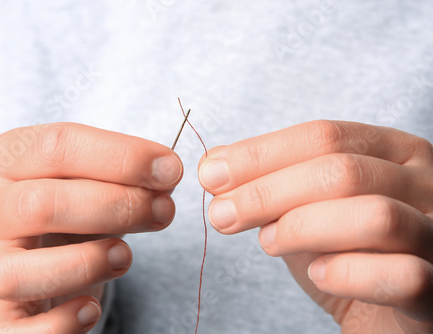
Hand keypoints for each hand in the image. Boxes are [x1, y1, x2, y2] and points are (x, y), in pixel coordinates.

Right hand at [0, 123, 182, 332]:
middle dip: (114, 206)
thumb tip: (166, 175)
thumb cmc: (76, 203)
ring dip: (84, 264)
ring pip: (16, 271)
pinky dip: (58, 325)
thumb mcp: (96, 176)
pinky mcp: (2, 313)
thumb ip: (128, 173)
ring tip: (125, 256)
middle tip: (162, 210)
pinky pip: (14, 331)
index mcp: (8, 161)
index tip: (169, 169)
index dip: (121, 157)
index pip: (58, 146)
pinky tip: (91, 308)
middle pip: (40, 205)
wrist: (52, 244)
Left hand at [198, 120, 432, 333]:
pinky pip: (403, 276)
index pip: (324, 136)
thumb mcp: (304, 209)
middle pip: (342, 171)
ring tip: (267, 243)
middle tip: (221, 214)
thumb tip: (215, 167)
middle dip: (267, 192)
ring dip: (301, 228)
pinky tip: (319, 274)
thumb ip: (270, 185)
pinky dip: (349, 273)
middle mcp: (425, 184)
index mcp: (393, 151)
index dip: (261, 154)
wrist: (384, 310)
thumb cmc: (345, 252)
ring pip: (374, 216)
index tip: (212, 174)